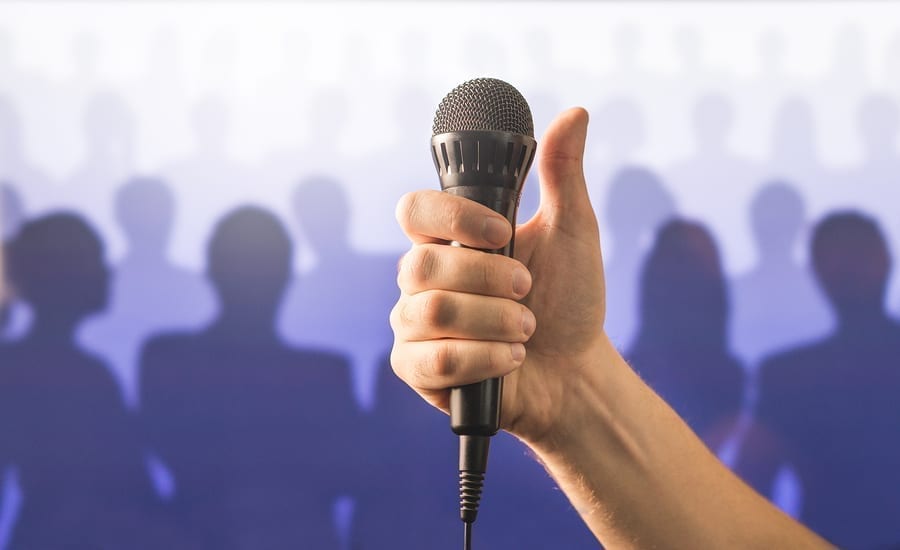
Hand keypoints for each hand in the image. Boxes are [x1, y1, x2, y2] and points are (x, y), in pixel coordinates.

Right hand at [390, 108, 607, 445]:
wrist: (575, 372)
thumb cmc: (568, 301)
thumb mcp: (573, 233)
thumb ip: (562, 175)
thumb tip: (574, 112)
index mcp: (450, 241)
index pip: (414, 210)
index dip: (453, 218)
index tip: (503, 232)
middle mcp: (423, 279)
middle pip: (422, 265)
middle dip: (490, 279)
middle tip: (528, 289)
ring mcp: (414, 325)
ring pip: (432, 311)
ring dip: (495, 321)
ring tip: (525, 329)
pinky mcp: (416, 368)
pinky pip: (433, 359)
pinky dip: (485, 359)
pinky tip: (512, 360)